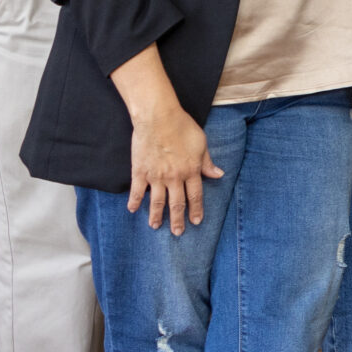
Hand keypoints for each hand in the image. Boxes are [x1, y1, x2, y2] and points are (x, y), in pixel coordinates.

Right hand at [128, 99, 221, 232]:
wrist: (158, 118)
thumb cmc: (182, 127)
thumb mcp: (201, 143)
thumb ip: (207, 162)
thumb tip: (218, 175)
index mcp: (191, 170)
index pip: (195, 196)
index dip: (196, 210)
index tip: (196, 222)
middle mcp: (174, 177)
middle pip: (176, 203)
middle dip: (178, 219)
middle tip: (177, 233)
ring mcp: (156, 176)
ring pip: (157, 201)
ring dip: (156, 215)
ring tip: (155, 226)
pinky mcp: (140, 171)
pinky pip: (136, 190)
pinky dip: (134, 201)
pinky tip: (132, 210)